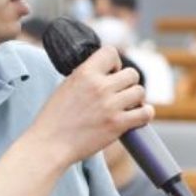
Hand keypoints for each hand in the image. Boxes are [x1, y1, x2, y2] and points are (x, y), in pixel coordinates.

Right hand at [30, 46, 152, 165]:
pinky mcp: (118, 124)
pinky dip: (145, 113)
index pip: (111, 52)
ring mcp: (110, 105)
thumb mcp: (66, 86)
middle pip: (132, 73)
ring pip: (140, 91)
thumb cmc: (54, 118)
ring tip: (126, 105)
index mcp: (84, 73)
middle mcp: (99, 86)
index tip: (111, 72)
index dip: (114, 62)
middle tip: (119, 92)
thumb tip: (104, 72)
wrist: (50, 144)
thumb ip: (85, 77)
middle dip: (127, 82)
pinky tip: (138, 114)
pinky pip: (145, 113)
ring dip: (136, 98)